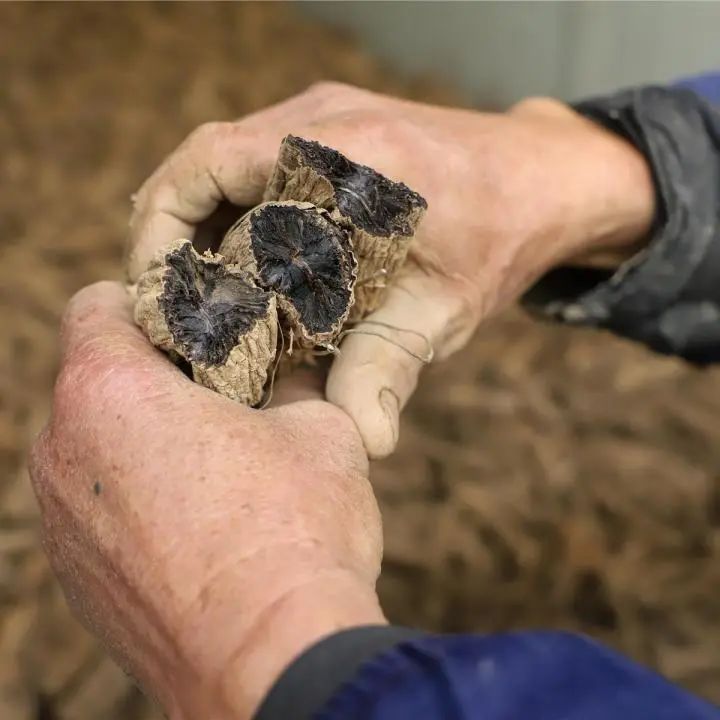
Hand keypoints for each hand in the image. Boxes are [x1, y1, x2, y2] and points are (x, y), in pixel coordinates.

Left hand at [29, 282, 383, 719]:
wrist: (272, 662)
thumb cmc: (295, 531)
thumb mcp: (320, 430)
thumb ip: (294, 386)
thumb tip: (295, 377)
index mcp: (109, 392)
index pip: (96, 306)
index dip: (148, 301)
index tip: (192, 321)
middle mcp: (62, 453)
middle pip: (96, 381)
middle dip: (154, 377)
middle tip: (221, 394)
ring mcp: (62, 524)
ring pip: (96, 449)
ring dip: (144, 443)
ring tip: (216, 468)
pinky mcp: (77, 581)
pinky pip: (100, 512)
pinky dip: (139, 503)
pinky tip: (201, 529)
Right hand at [127, 83, 654, 457]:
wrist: (542, 179)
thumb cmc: (500, 239)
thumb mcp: (444, 309)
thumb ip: (389, 367)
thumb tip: (362, 439)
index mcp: (351, 156)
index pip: (218, 179)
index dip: (172, 240)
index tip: (163, 303)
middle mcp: (327, 119)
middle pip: (203, 160)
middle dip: (167, 232)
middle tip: (161, 302)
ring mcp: (326, 113)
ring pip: (220, 158)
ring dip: (194, 221)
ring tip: (186, 289)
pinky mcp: (329, 127)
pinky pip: (253, 161)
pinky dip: (228, 210)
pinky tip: (233, 264)